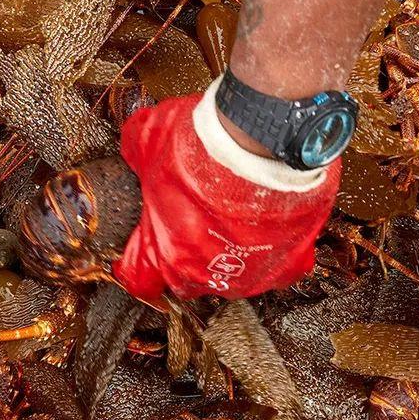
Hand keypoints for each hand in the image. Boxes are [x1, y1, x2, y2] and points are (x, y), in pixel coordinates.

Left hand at [113, 84, 339, 301]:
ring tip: (235, 221)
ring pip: (234, 277)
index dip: (138, 259)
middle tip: (194, 222)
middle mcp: (206, 274)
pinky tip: (270, 230)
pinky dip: (274, 252)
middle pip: (188, 280)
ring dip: (231, 254)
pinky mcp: (286, 265)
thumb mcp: (149, 140)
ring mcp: (249, 274)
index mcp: (166, 255)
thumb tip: (132, 145)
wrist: (261, 140)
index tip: (144, 244)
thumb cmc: (205, 147)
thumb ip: (136, 152)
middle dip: (187, 254)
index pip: (139, 278)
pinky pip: (277, 269)